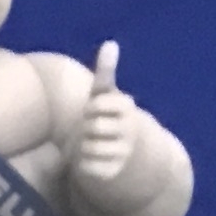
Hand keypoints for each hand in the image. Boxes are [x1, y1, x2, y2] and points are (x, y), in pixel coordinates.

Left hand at [76, 40, 133, 185]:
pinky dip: (83, 165)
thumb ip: (106, 74)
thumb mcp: (108, 97)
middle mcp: (130, 129)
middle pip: (90, 126)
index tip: (99, 112)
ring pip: (86, 147)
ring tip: (94, 145)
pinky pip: (85, 167)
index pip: (96, 104)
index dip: (91, 110)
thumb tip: (110, 43)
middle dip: (86, 129)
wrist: (133, 157)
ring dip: (83, 148)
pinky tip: (93, 161)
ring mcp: (124, 152)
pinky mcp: (114, 173)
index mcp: (128, 107)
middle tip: (94, 131)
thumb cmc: (111, 120)